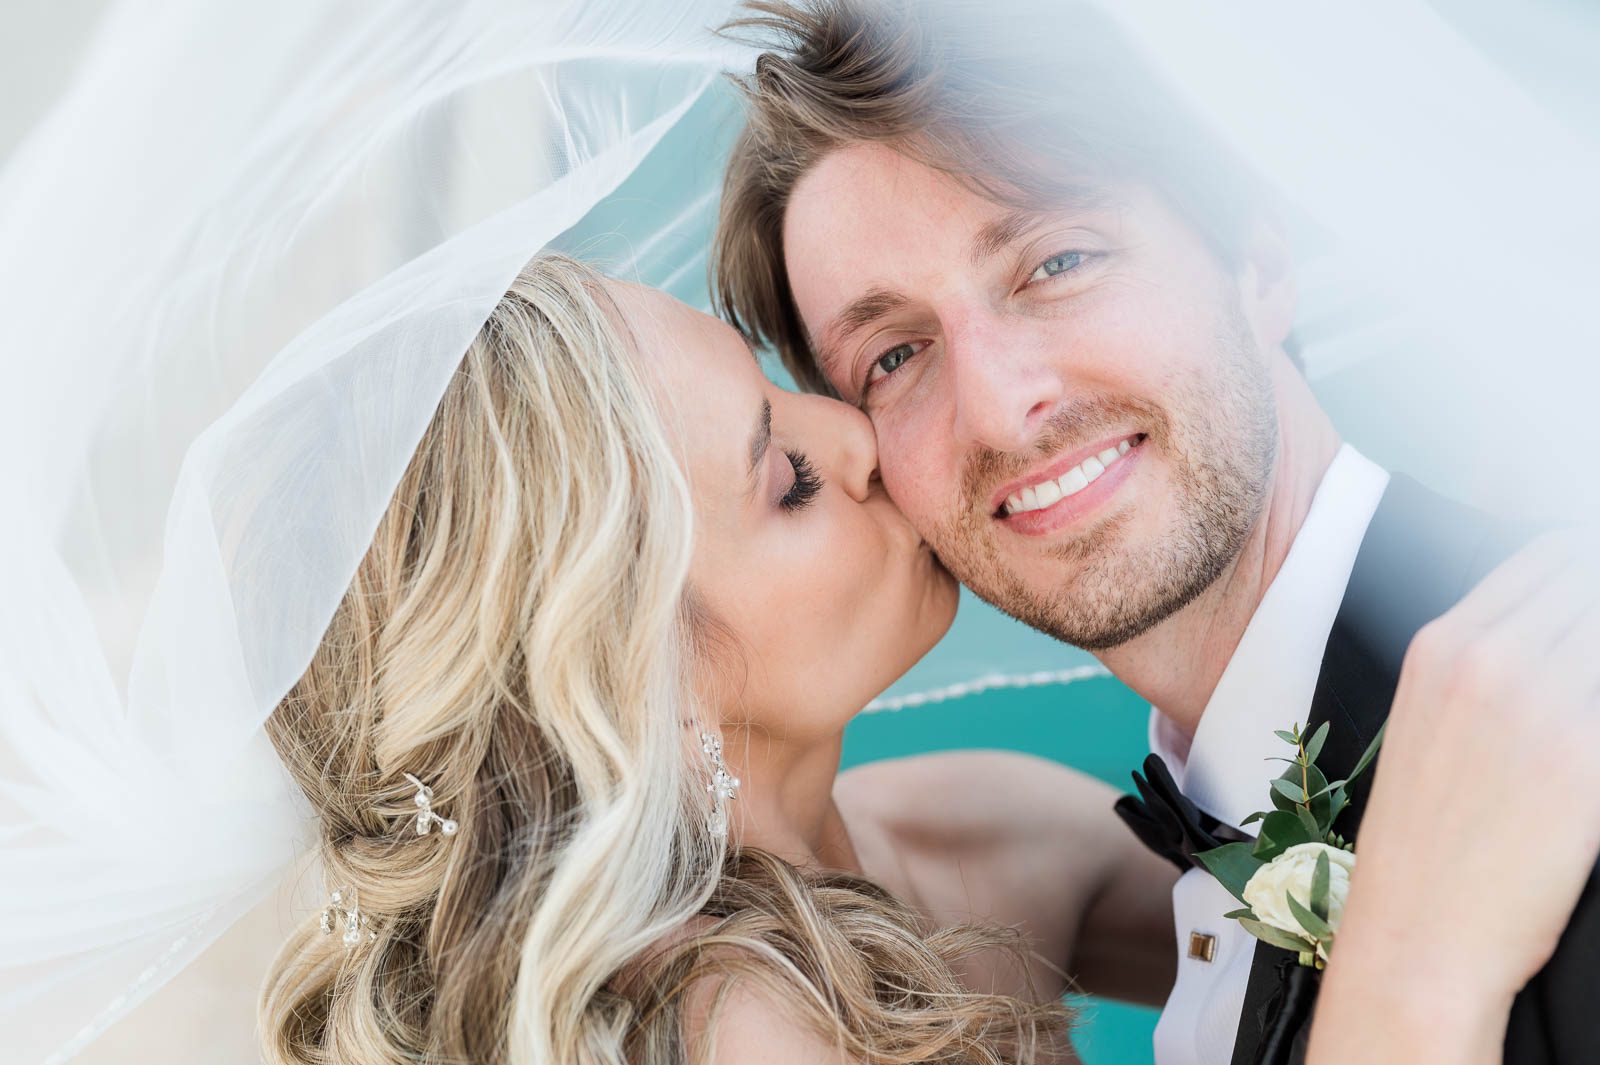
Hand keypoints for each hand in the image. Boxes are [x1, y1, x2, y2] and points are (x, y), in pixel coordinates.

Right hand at [1312, 530, 1599, 1061]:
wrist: (1419, 936)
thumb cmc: (1423, 847)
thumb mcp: (1426, 726)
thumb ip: (1484, 666)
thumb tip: (1556, 636)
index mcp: (1440, 647)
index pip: (1549, 556)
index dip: (1589, 567)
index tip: (1592, 601)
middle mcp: (1486, 659)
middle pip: (1588, 575)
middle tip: (1594, 663)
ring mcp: (1540, 702)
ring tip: (1594, 711)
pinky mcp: (1586, 756)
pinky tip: (1596, 749)